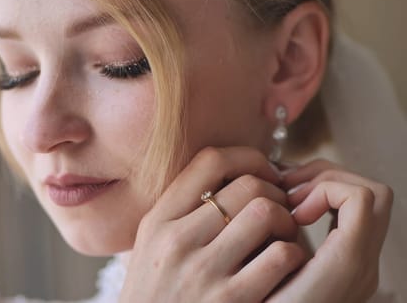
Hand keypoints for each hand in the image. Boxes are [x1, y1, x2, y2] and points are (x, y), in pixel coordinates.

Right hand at [120, 147, 305, 302]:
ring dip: (287, 220)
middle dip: (275, 191)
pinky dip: (294, 253)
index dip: (248, 158)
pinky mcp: (234, 300)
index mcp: (158, 221)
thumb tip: (230, 174)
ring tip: (285, 233)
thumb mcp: (152, 246)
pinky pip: (280, 256)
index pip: (209, 161)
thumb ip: (180, 211)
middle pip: (247, 185)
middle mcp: (177, 241)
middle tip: (281, 206)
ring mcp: (205, 271)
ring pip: (266, 213)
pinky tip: (287, 262)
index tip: (263, 171)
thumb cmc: (157, 294)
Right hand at [267, 159, 393, 302]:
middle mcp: (363, 264)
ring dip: (326, 190)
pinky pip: (351, 220)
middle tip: (290, 191)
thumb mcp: (267, 284)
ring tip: (289, 201)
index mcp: (347, 265)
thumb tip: (272, 211)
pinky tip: (294, 218)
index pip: (360, 199)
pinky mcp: (351, 267)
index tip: (291, 207)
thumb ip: (276, 246)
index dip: (323, 188)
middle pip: (373, 194)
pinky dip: (325, 207)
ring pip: (367, 203)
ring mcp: (362, 265)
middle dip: (327, 179)